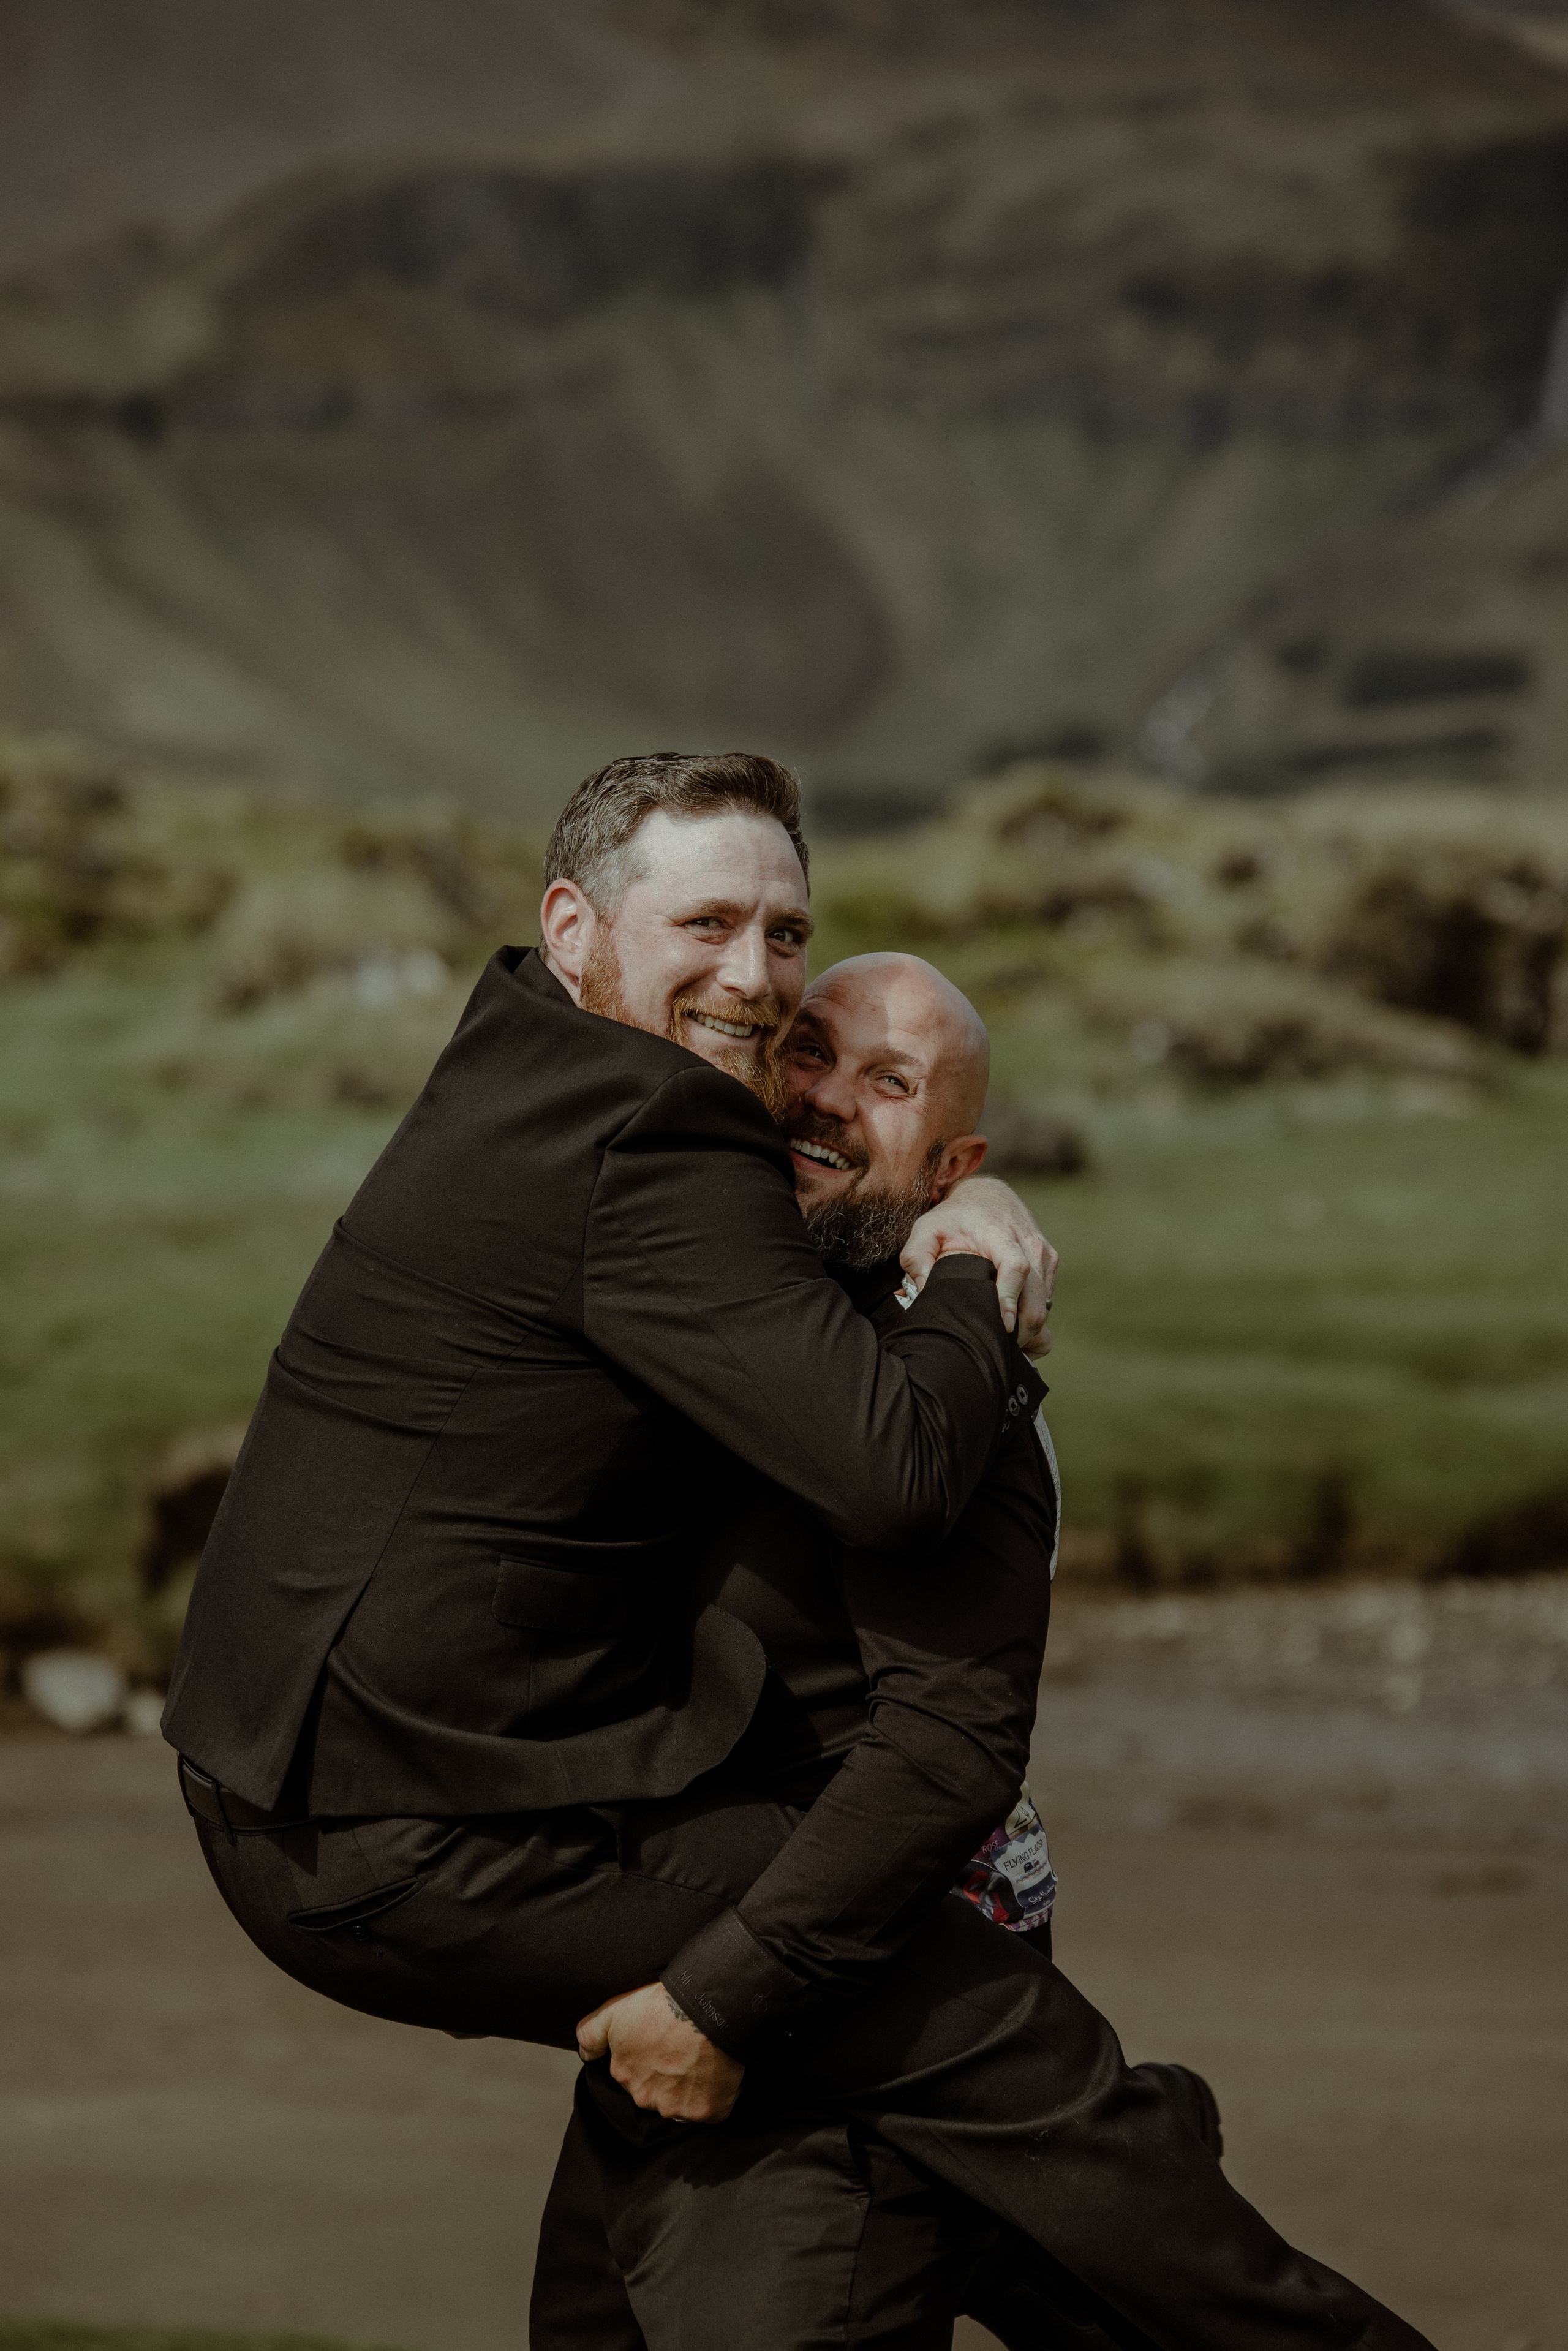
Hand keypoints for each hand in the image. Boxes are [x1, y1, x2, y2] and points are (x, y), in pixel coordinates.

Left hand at [575, 1983, 743, 2122]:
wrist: (706, 2008)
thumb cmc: (661, 2005)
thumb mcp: (613, 2011)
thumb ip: (591, 2035)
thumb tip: (585, 2055)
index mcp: (625, 2075)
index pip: (634, 2074)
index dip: (648, 2057)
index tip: (661, 2041)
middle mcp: (647, 2098)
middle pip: (657, 2092)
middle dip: (667, 2077)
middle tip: (683, 2048)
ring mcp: (678, 2108)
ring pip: (683, 2102)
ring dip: (690, 2087)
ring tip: (702, 2056)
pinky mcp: (708, 2111)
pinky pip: (712, 2109)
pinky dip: (715, 2094)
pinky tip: (718, 2071)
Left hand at [902, 1176, 1056, 1352]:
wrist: (987, 1195)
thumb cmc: (953, 1217)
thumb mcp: (926, 1229)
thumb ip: (915, 1257)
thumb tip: (921, 1292)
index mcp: (1000, 1234)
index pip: (1016, 1268)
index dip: (1011, 1301)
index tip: (1003, 1327)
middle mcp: (1029, 1243)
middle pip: (1037, 1296)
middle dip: (1023, 1329)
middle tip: (999, 1349)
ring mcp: (1044, 1253)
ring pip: (1046, 1303)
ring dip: (1030, 1329)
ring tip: (1004, 1344)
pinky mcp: (1050, 1263)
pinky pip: (1048, 1299)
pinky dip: (1034, 1319)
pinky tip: (1012, 1328)